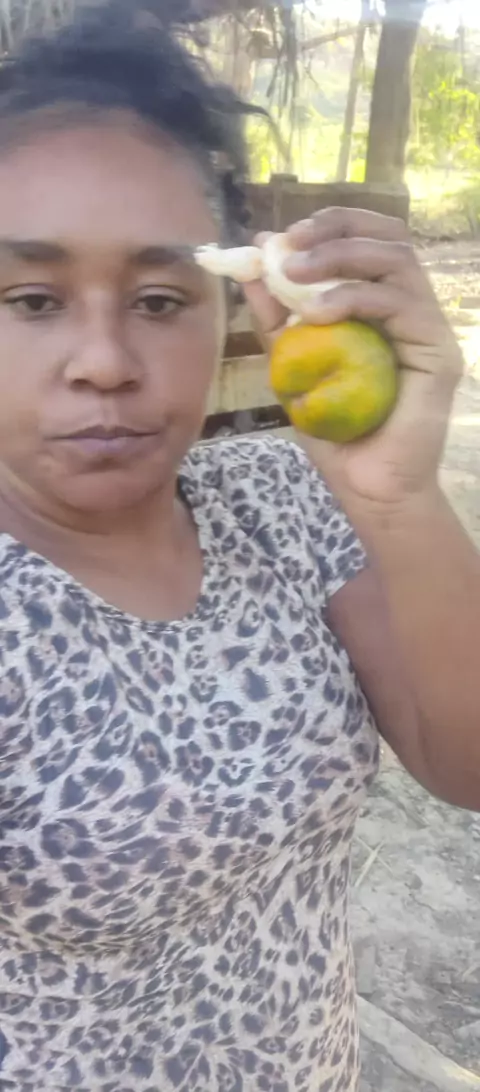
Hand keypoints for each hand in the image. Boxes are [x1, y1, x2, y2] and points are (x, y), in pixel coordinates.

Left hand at [243, 208, 463, 521]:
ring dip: (341, 255)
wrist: (368, 489)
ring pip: (398, 260)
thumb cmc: (337, 433)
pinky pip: (401, 304)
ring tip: (296, 272)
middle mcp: (411, 308)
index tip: (280, 239)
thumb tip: (253, 265)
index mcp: (382, 305)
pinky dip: (354, 298)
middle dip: (334, 229)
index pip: (366, 241)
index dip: (327, 226)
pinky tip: (316, 313)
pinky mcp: (438, 351)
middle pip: (388, 236)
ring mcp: (428, 327)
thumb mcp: (294, 365)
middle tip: (288, 245)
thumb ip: (277, 318)